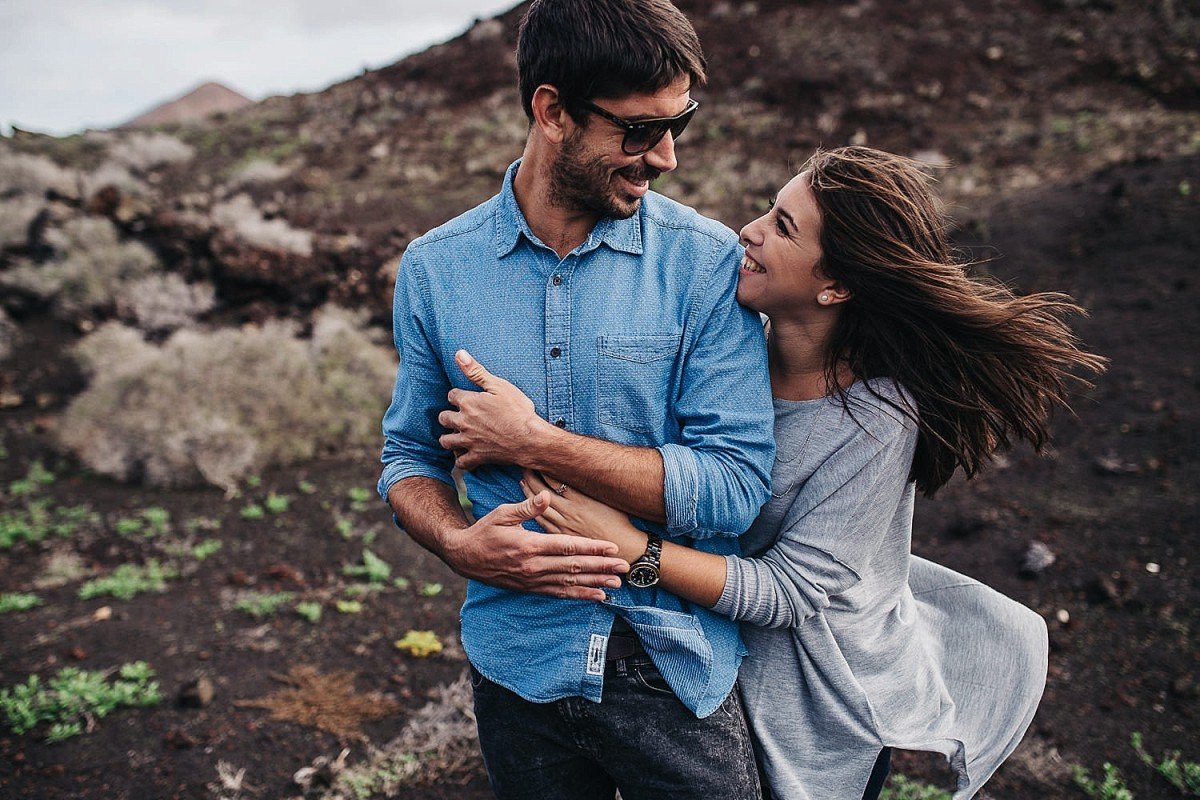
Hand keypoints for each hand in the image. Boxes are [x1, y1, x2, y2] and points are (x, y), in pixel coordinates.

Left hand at [438, 350, 548, 469]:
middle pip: (444, 418)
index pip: (451, 395)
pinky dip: (461, 460)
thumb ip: (476, 371)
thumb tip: (459, 354)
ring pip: (446, 441)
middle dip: (448, 416)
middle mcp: (463, 422)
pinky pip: (460, 462)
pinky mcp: (477, 457)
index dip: (458, 396)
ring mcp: (468, 441)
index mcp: (468, 402)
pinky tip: (465, 455)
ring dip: (449, 438)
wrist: (529, 438)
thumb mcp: (499, 385)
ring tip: (456, 436)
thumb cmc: (517, 411)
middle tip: (458, 416)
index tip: (465, 397)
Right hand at [441, 490, 628, 600]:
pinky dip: (579, 596)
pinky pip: (559, 594)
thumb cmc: (484, 531)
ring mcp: (532, 580)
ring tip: (616, 584)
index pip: (567, 547)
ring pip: (570, 583)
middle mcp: (533, 566)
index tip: (612, 548)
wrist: (463, 557)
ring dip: (595, 583)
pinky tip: (597, 596)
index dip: (592, 548)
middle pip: (574, 567)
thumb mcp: (502, 513)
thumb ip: (527, 507)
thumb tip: (546, 495)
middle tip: (624, 567)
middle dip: (601, 567)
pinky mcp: (530, 588)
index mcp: (529, 545)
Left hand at [520, 470, 647, 562]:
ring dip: (530, 492)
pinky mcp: (562, 536)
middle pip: (543, 491)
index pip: (556, 479)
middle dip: (533, 476)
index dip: (545, 467)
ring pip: (540, 506)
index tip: (538, 456)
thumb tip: (581, 468)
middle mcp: (570, 511)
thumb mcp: (608, 498)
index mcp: (581, 499)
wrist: (623, 548)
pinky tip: (529, 503)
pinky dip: (534, 510)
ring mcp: (564, 524)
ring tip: (523, 479)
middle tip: (524, 464)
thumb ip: (591, 484)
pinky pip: (543, 521)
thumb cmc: (619, 521)